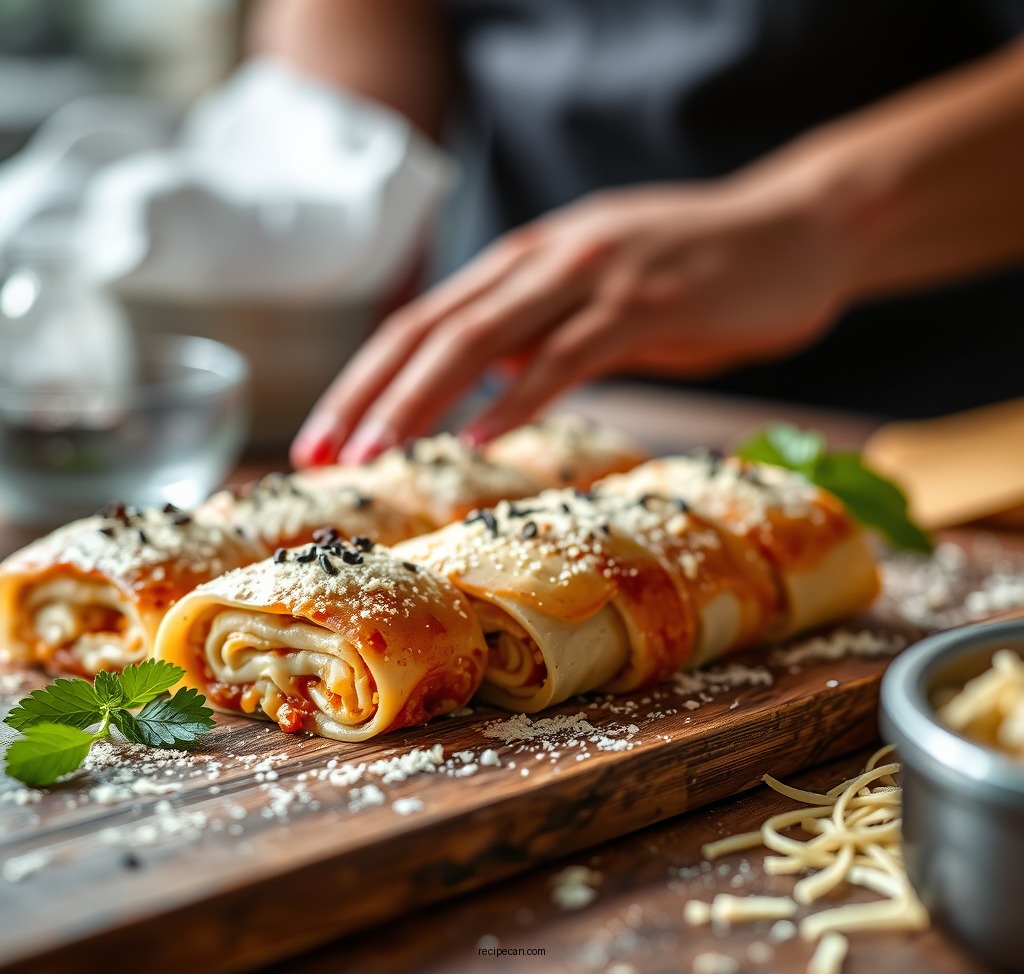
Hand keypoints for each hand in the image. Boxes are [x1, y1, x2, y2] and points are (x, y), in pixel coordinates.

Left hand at [291, 173, 850, 466]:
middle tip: (321, 454)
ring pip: (484, 339)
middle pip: (432, 330)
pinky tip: (482, 439)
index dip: (366, 379)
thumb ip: (540, 334)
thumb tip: (487, 381)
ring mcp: (593, 276)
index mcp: (524, 262)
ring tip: (375, 455)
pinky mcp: (647, 303)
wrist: (797, 232)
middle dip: (368, 394)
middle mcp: (544, 260)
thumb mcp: (599, 301)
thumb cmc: (697, 276)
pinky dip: (519, 399)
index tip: (326, 437)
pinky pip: (568, 355)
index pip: (423, 322)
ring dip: (422, 401)